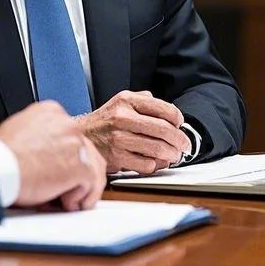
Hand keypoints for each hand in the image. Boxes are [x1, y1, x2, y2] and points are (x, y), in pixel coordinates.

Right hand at [0, 100, 105, 209]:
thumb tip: (45, 149)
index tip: (60, 168)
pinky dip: (80, 196)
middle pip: (86, 150)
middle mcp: (67, 124)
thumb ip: (38, 135)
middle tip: (67, 188)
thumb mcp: (18, 130)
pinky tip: (67, 203)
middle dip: (79, 172)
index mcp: (51, 112)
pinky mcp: (79, 166)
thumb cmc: (1, 156)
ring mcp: (75, 145)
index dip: (68, 156)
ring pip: (93, 167)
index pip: (72, 134)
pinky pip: (90, 183)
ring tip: (69, 200)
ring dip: (83, 186)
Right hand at [77, 90, 191, 173]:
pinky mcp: (117, 157)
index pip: (164, 109)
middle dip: (180, 140)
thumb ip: (144, 100)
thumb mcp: (120, 101)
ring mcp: (119, 138)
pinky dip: (155, 165)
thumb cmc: (104, 121)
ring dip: (171, 154)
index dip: (178, 119)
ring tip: (173, 155)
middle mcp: (122, 117)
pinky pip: (147, 164)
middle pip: (164, 130)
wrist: (81, 136)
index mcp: (127, 101)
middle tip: (184, 145)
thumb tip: (168, 111)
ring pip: (158, 149)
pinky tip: (155, 162)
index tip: (180, 125)